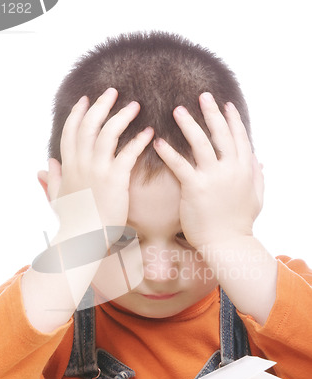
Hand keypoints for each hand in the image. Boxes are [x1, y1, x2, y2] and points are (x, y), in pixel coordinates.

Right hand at [38, 88, 153, 233]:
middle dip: (101, 105)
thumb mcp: (57, 197)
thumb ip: (52, 178)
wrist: (83, 239)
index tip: (85, 100)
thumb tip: (45, 164)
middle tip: (113, 92)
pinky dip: (140, 140)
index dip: (78, 113)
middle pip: (90, 125)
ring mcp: (98, 170)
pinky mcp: (116, 179)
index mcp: (69, 166)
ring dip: (122, 116)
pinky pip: (129, 153)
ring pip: (109, 133)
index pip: (71, 131)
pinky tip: (150, 132)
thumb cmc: (72, 221)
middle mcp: (82, 163)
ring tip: (135, 106)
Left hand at [153, 93, 263, 250]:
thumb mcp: (256, 198)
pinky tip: (157, 141)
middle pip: (220, 133)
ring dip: (188, 124)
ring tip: (177, 110)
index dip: (232, 120)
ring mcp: (213, 177)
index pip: (239, 138)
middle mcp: (231, 169)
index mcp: (245, 169)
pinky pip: (180, 165)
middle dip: (211, 112)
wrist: (228, 245)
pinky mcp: (195, 188)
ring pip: (200, 143)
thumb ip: (258, 177)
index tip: (225, 104)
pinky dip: (168, 152)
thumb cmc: (240, 224)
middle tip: (201, 95)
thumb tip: (260, 161)